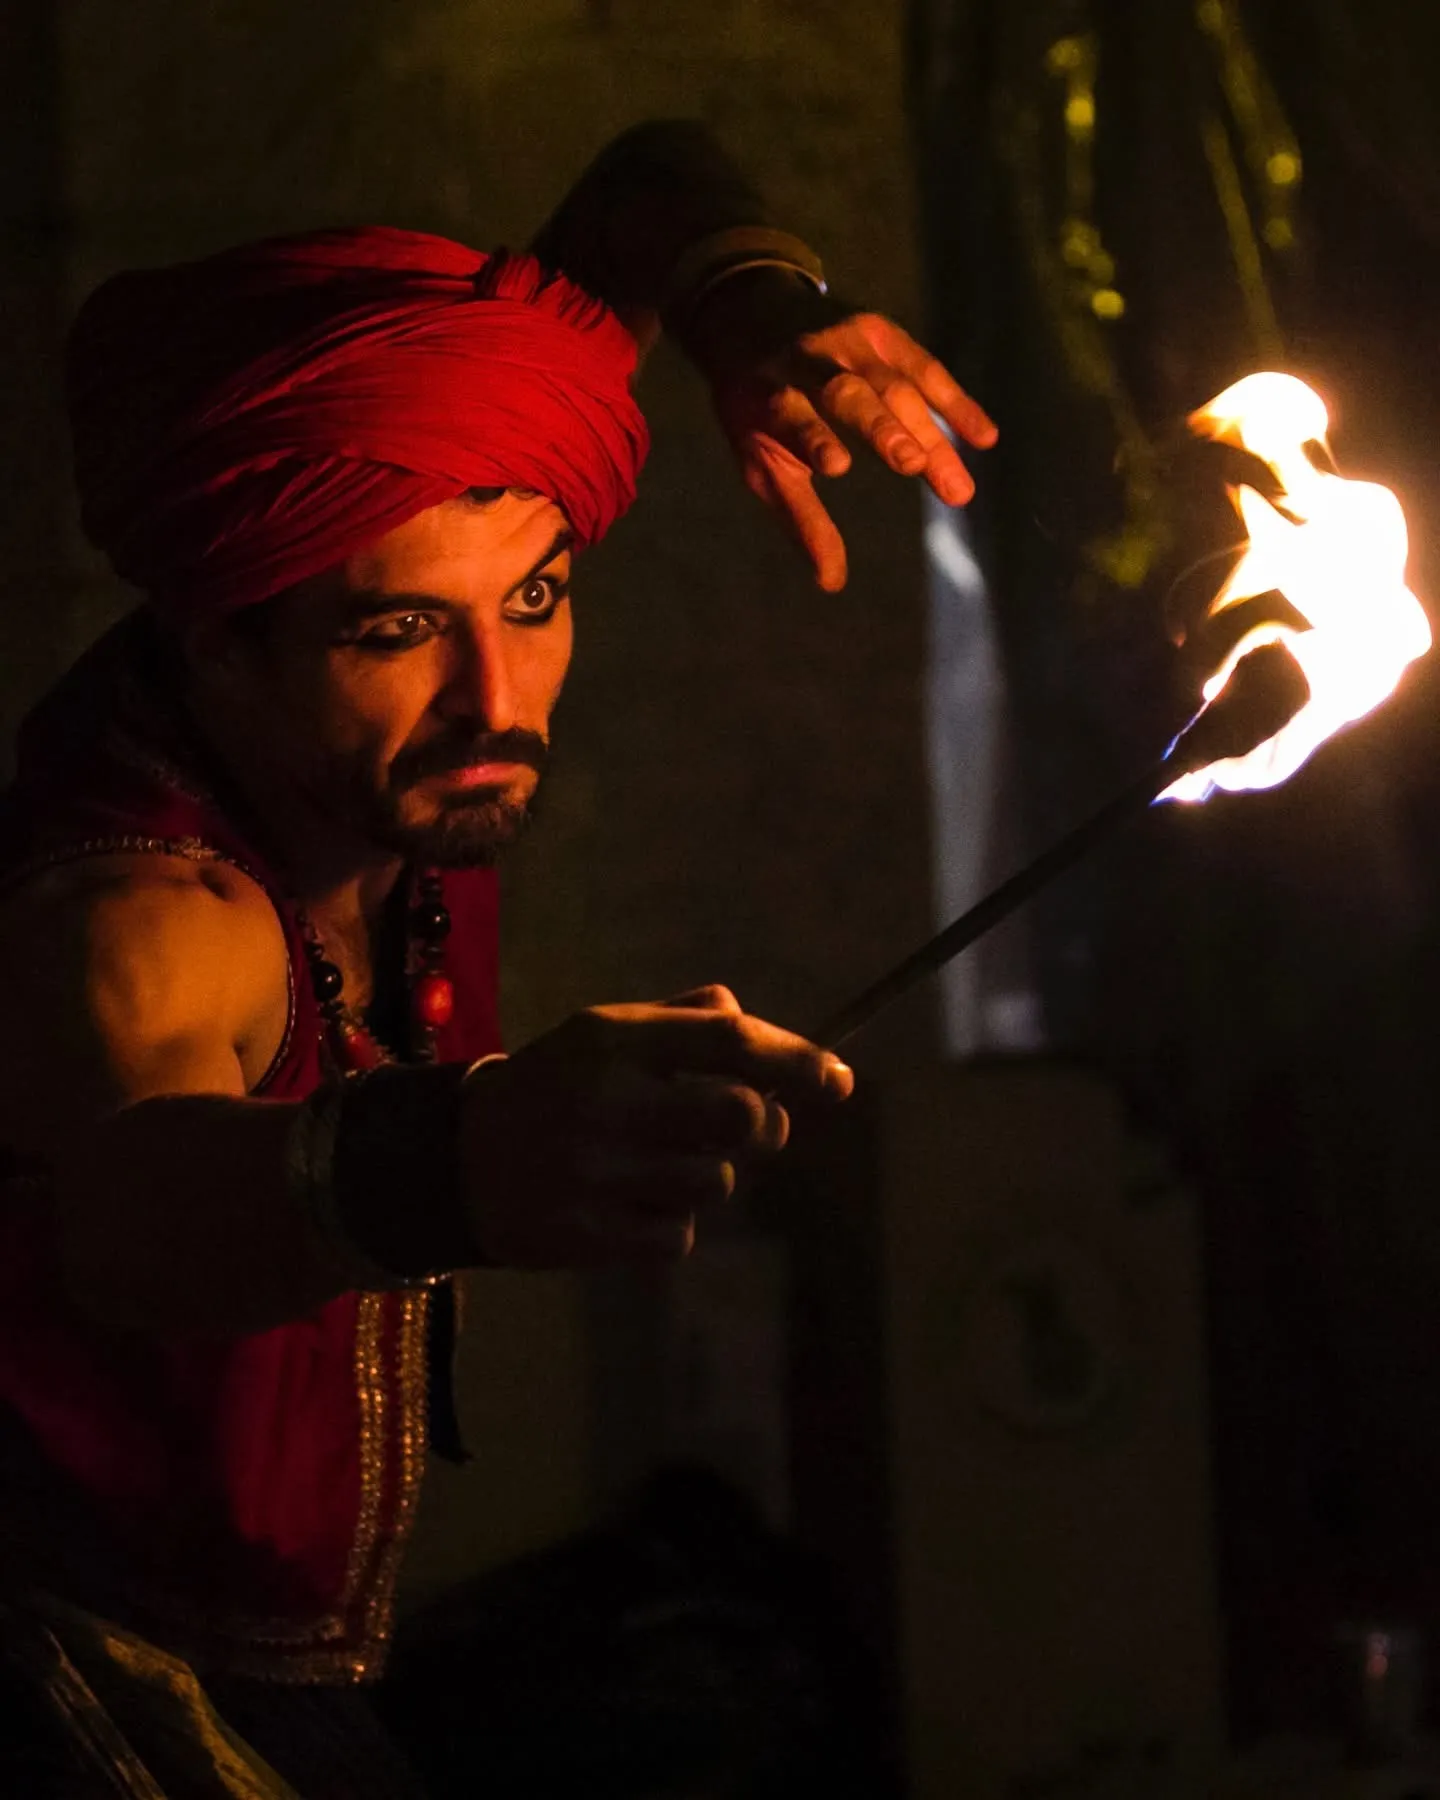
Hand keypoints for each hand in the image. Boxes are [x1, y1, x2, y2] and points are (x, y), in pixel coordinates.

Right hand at [457, 984, 852, 1268]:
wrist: (453, 1162)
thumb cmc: (554, 1089)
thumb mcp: (602, 1034)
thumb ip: (680, 1022)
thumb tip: (751, 1022)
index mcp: (612, 1038)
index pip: (729, 1040)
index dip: (795, 1059)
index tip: (838, 1079)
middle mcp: (605, 1100)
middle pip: (739, 1118)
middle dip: (762, 1127)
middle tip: (748, 1128)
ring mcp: (594, 1172)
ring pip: (716, 1184)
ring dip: (707, 1179)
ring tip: (656, 1167)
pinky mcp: (585, 1235)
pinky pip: (677, 1237)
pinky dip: (669, 1226)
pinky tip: (627, 1205)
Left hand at [683, 269, 997, 591]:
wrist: (751, 315)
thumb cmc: (758, 408)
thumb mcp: (761, 460)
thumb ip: (799, 517)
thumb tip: (832, 582)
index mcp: (770, 393)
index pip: (793, 416)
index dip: (814, 438)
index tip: (835, 467)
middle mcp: (810, 360)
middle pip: (851, 394)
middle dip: (882, 427)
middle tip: (913, 465)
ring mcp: (849, 340)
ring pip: (897, 388)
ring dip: (930, 437)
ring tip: (958, 490)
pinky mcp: (882, 331)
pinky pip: (926, 369)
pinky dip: (955, 402)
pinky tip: (984, 437)